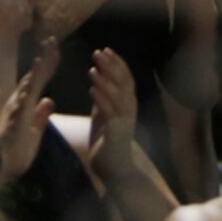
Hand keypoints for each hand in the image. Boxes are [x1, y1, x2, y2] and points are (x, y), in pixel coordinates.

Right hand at [0, 38, 58, 184]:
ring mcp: (12, 117)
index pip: (36, 80)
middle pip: (31, 80)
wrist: (5, 175)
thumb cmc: (19, 152)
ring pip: (25, 92)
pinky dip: (24, 100)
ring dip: (35, 75)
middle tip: (52, 42)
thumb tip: (49, 100)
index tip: (55, 47)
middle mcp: (16, 107)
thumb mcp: (35, 131)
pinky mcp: (10, 130)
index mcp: (24, 106)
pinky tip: (31, 90)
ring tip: (44, 59)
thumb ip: (41, 115)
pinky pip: (19, 113)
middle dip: (42, 61)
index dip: (45, 64)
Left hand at [87, 47, 139, 187]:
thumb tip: (98, 83)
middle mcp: (130, 108)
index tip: (105, 50)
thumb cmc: (108, 143)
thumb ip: (104, 101)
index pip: (126, 77)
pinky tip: (91, 89)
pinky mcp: (118, 132)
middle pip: (124, 81)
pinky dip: (101, 99)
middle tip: (98, 52)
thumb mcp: (105, 117)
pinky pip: (110, 112)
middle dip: (111, 65)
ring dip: (105, 80)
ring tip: (93, 68)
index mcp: (128, 103)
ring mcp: (126, 120)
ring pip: (118, 94)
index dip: (117, 62)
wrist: (116, 170)